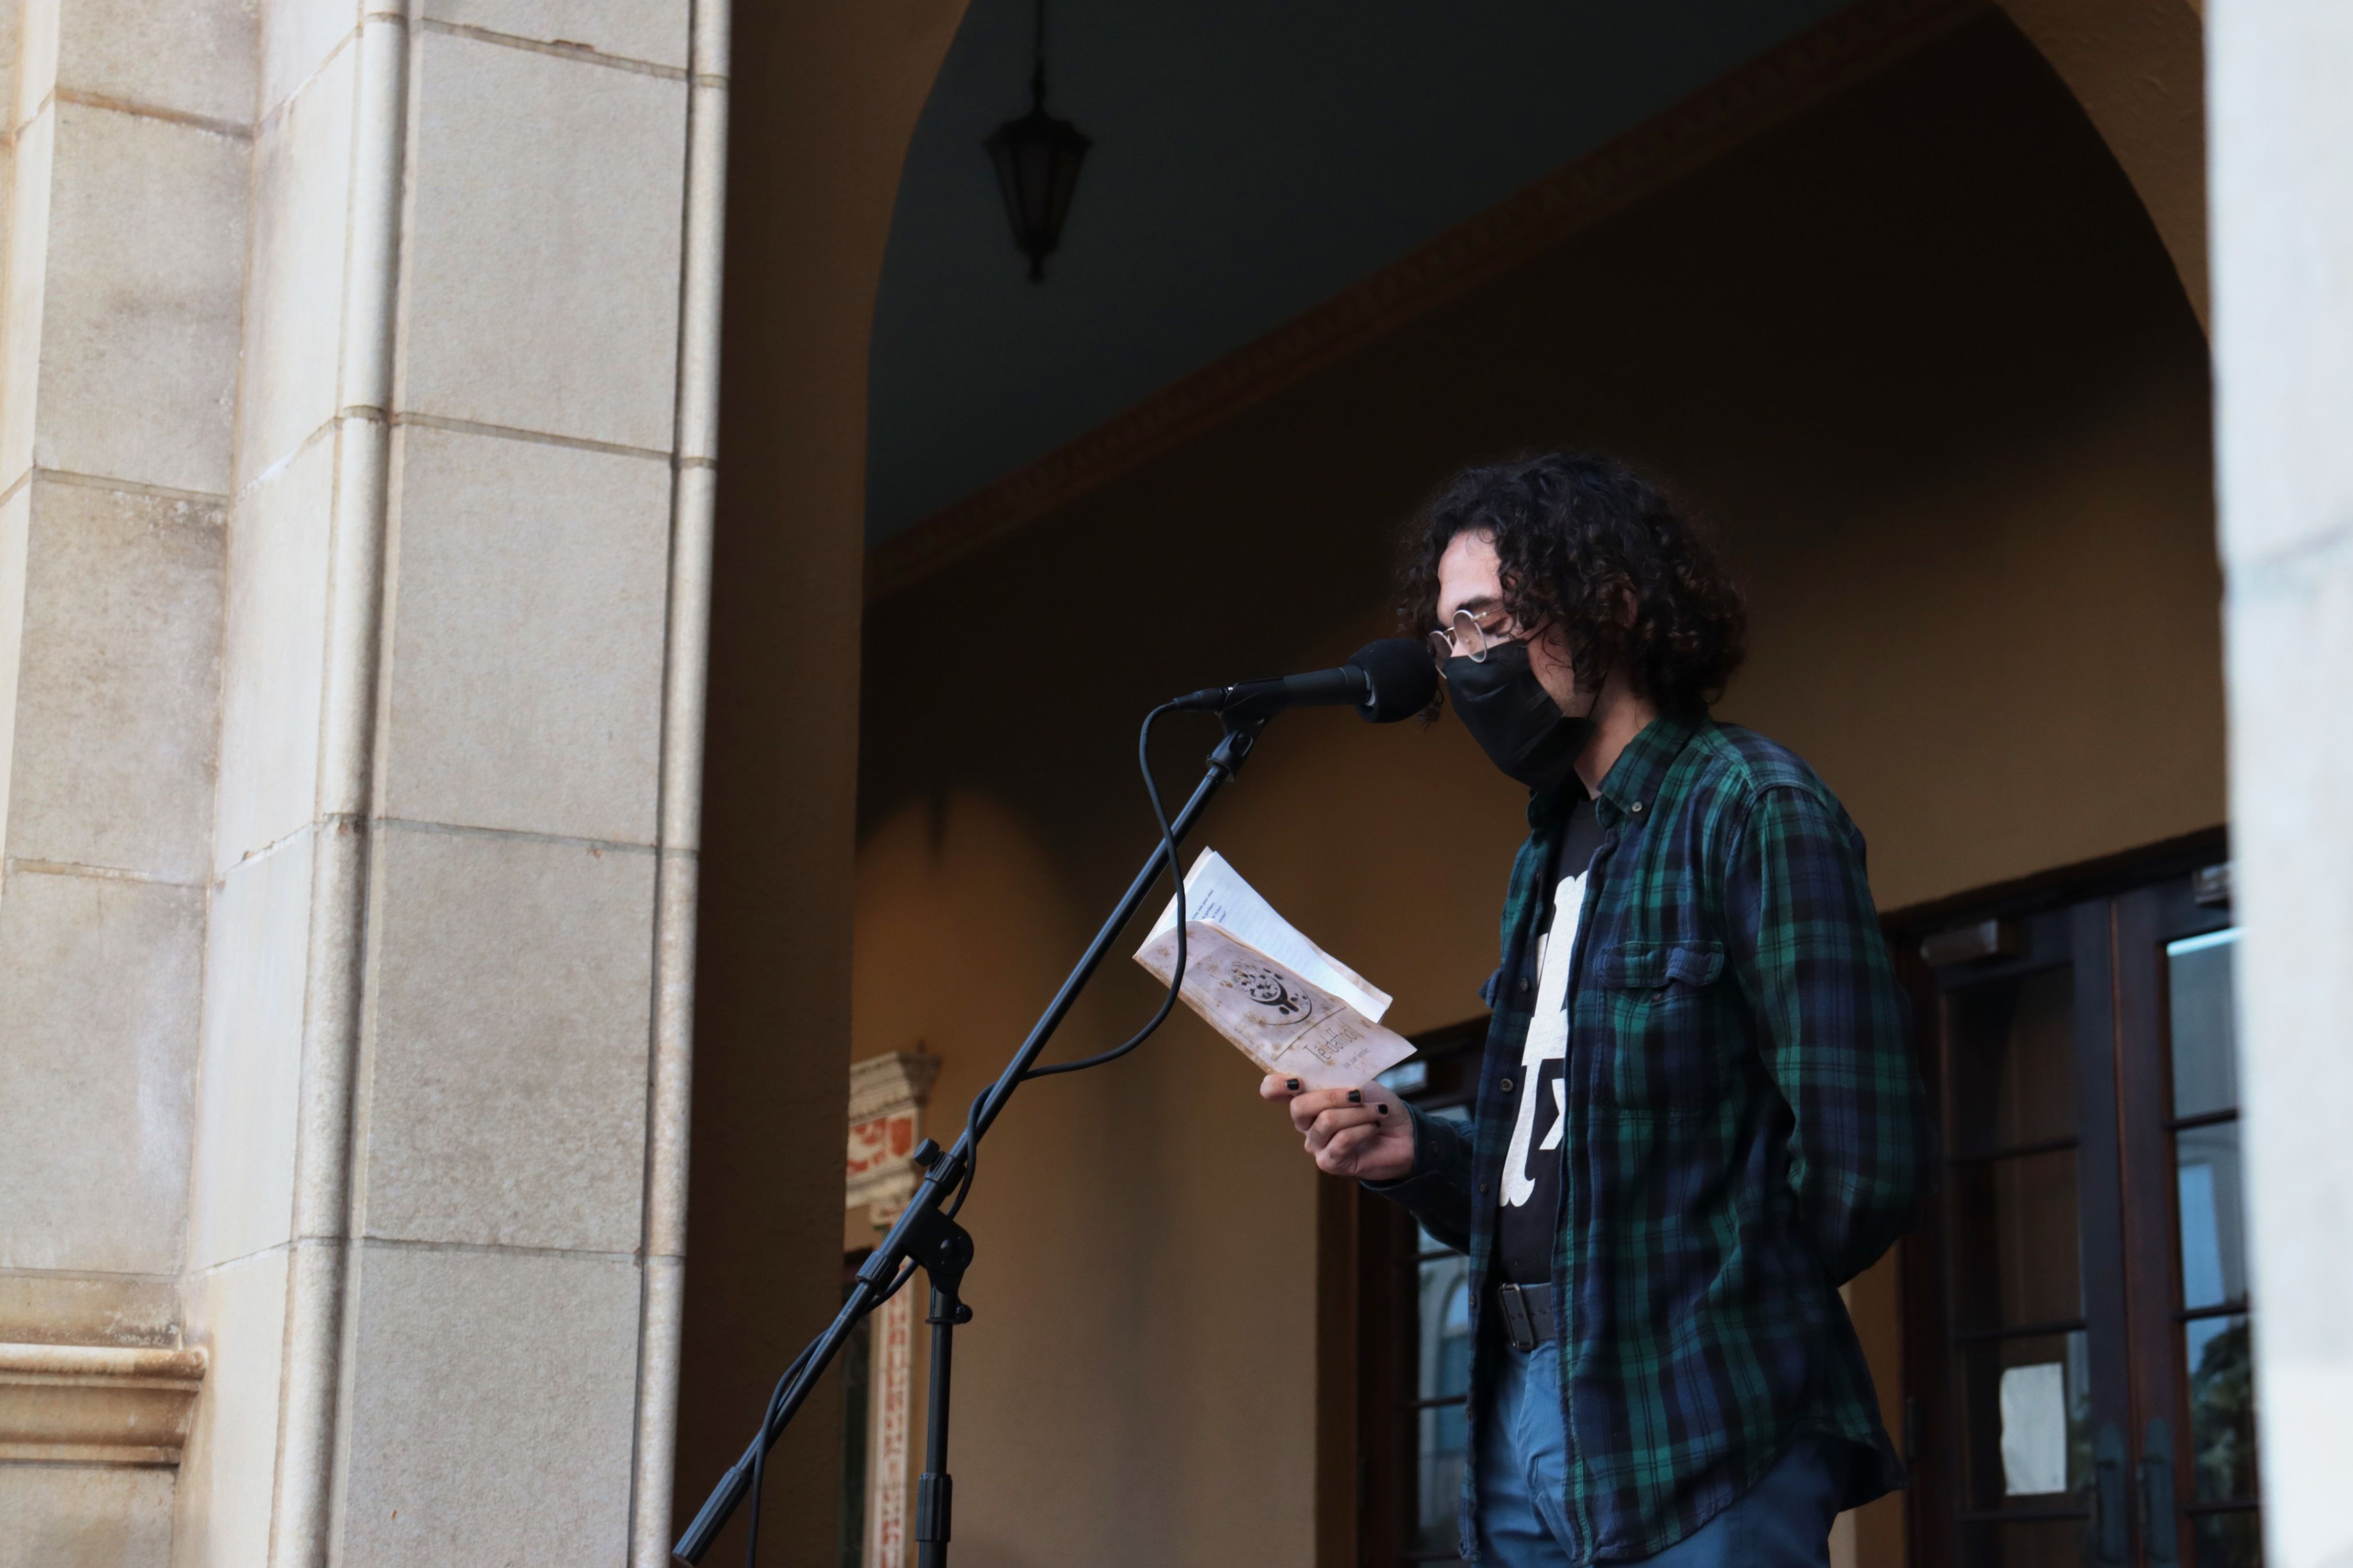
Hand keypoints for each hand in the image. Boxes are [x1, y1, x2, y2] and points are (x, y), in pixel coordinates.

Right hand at [1260, 1075, 1415, 1181]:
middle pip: (1299, 1107)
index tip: (1296, 1080)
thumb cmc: (1377, 1104)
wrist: (1404, 1133)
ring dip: (1357, 1113)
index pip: (1272, 1090)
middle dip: (1332, 1096)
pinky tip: (1375, 1127)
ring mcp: (1315, 1143)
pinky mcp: (1329, 1162)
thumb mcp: (1356, 1081)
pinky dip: (1363, 1129)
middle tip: (1359, 1094)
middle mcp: (1304, 1122)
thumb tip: (1310, 1075)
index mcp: (1305, 1096)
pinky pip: (1340, 1141)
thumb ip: (1331, 1077)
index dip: (1275, 1085)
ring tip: (1377, 1111)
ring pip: (1325, 1122)